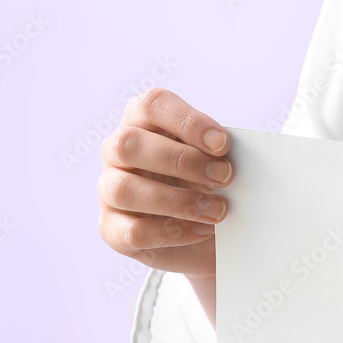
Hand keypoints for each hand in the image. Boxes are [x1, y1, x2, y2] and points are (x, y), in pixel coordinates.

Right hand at [97, 88, 232, 278]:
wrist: (205, 237)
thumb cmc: (207, 186)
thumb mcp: (215, 163)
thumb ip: (218, 154)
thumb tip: (234, 159)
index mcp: (143, 122)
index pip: (153, 105)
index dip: (187, 122)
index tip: (222, 144)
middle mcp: (117, 151)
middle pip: (130, 144)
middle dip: (183, 161)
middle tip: (224, 177)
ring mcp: (108, 189)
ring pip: (124, 190)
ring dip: (178, 202)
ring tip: (217, 211)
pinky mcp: (112, 228)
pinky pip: (133, 231)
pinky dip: (172, 233)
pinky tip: (201, 230)